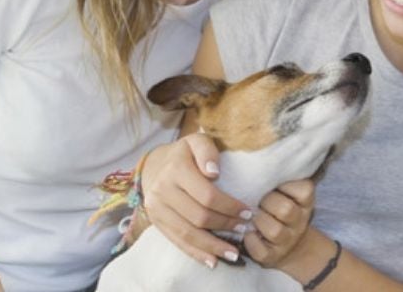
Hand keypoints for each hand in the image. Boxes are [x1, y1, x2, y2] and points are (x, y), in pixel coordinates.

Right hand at [141, 133, 251, 266]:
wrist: (154, 164)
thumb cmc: (185, 153)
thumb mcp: (196, 141)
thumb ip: (207, 151)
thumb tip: (214, 173)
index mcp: (175, 168)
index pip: (207, 194)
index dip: (229, 206)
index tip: (248, 212)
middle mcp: (162, 189)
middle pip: (199, 216)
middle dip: (225, 225)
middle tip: (244, 228)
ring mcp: (156, 208)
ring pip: (187, 233)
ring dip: (213, 246)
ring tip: (234, 254)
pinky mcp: (155, 221)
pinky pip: (177, 241)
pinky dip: (196, 253)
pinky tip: (213, 262)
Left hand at [244, 179, 315, 267]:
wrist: (291, 246)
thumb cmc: (281, 208)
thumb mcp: (288, 192)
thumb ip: (278, 177)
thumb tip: (254, 157)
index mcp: (305, 203)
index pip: (305, 189)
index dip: (286, 185)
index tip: (275, 185)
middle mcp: (299, 222)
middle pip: (286, 209)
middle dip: (267, 202)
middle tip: (259, 201)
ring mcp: (287, 241)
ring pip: (275, 231)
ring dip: (259, 222)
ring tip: (252, 217)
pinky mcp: (272, 257)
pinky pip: (260, 251)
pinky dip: (250, 241)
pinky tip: (248, 233)